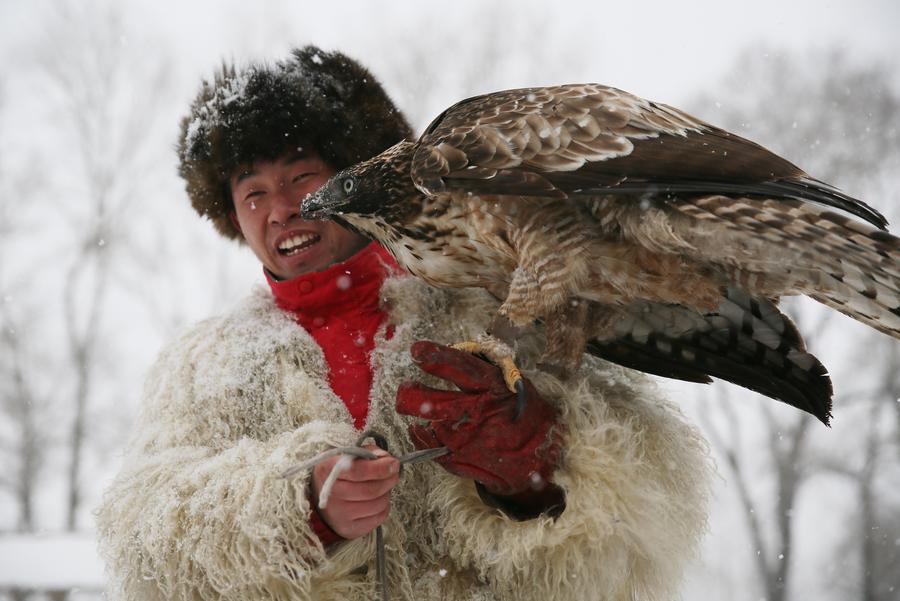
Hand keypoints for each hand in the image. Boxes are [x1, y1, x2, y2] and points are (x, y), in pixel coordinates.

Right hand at [310, 444, 399, 539]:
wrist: (321, 499)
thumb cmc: (340, 473)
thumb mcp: (348, 456)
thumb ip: (369, 453)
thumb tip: (389, 460)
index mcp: (327, 469)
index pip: (358, 471)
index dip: (380, 468)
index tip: (394, 464)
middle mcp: (330, 494)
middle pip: (371, 490)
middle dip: (389, 480)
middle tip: (393, 474)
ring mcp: (339, 514)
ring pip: (378, 504)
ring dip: (386, 493)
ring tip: (382, 486)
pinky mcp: (349, 528)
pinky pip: (379, 517)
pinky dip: (384, 506)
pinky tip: (376, 499)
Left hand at [396, 341, 562, 496]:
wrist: (541, 457)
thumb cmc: (524, 414)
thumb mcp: (513, 384)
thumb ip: (483, 370)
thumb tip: (453, 353)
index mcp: (492, 387)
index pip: (459, 367)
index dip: (435, 356)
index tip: (417, 350)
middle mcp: (474, 411)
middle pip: (427, 400)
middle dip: (410, 392)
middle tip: (406, 388)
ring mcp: (463, 437)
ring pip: (423, 423)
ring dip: (416, 413)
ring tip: (414, 406)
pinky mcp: (456, 457)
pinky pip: (425, 444)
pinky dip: (421, 435)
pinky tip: (423, 428)